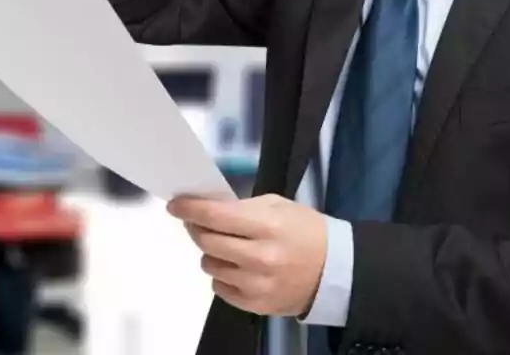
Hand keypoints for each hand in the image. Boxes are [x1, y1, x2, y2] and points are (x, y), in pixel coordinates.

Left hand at [167, 193, 327, 316]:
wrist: (334, 270)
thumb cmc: (305, 230)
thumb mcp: (279, 206)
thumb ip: (242, 208)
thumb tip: (206, 210)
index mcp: (268, 225)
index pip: (216, 216)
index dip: (190, 209)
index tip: (175, 205)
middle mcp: (260, 256)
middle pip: (207, 242)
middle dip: (197, 229)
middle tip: (199, 223)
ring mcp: (257, 284)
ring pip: (209, 265)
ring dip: (212, 253)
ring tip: (229, 247)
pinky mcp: (255, 304)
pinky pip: (219, 287)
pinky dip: (223, 274)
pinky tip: (238, 266)